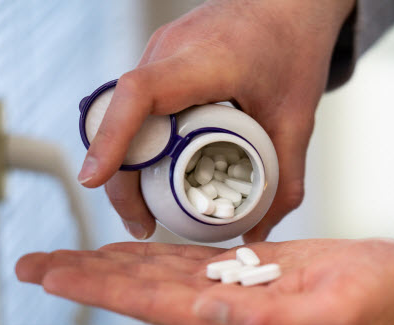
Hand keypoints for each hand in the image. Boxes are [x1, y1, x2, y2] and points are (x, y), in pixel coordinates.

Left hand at [15, 239, 393, 324]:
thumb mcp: (330, 313)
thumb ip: (268, 322)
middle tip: (38, 265)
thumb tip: (208, 315)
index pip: (156, 307)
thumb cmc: (377, 302)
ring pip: (159, 278)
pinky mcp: (250, 270)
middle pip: (144, 293)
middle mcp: (228, 311)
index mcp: (241, 323)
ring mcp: (237, 290)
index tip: (58, 279)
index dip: (103, 292)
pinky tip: (132, 251)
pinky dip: (152, 256)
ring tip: (69, 258)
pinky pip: (188, 264)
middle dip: (88, 280)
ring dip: (110, 267)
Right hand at [80, 0, 355, 241]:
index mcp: (203, 61)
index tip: (95, 179)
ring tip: (146, 211)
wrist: (291, 1)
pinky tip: (155, 174)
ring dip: (127, 163)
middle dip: (121, 178)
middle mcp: (169, 52)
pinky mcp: (162, 62)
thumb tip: (262, 232)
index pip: (138, 94)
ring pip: (123, 114)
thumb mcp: (298, 119)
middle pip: (120, 116)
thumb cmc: (295, 45)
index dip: (112, 138)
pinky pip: (137, 106)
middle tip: (142, 225)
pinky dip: (139, 143)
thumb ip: (286, 179)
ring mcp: (160, 54)